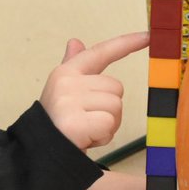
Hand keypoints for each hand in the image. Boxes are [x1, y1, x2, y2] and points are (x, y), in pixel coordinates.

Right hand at [40, 31, 147, 150]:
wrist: (39, 153)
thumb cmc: (58, 124)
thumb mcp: (64, 92)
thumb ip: (73, 67)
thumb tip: (75, 42)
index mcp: (66, 72)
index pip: (100, 52)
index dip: (127, 43)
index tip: (149, 36)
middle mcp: (66, 82)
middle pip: (116, 88)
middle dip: (109, 109)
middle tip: (88, 121)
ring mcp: (69, 101)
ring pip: (116, 107)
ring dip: (108, 124)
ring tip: (87, 131)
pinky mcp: (75, 121)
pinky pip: (109, 124)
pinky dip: (103, 136)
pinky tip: (86, 139)